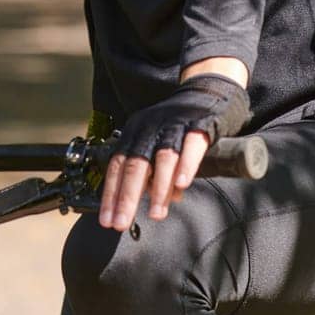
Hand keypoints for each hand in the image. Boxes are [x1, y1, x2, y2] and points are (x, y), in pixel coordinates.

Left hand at [97, 73, 249, 232]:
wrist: (207, 92)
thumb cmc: (178, 127)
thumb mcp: (159, 147)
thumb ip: (157, 176)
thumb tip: (161, 203)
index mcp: (135, 133)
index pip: (117, 165)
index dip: (111, 194)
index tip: (107, 220)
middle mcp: (150, 127)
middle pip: (135, 164)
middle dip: (126, 196)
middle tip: (121, 222)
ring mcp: (174, 125)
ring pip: (162, 158)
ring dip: (158, 188)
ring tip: (156, 214)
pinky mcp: (198, 124)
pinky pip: (190, 147)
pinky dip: (185, 166)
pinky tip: (182, 186)